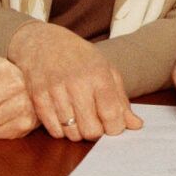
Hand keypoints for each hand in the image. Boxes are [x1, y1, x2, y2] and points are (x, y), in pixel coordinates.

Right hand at [8, 22, 143, 140]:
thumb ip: (121, 99)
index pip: (112, 115)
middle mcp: (77, 83)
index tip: (114, 125)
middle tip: (95, 122)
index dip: (116, 128)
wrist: (43, 43)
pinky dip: (62, 130)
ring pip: (72, 133)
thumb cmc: (80, 58)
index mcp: (98, 75)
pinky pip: (54, 130)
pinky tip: (64, 117)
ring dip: (78, 132)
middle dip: (97, 132)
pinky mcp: (38, 98)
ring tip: (79, 118)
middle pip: (91, 130)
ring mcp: (55, 91)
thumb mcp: (106, 70)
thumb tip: (136, 125)